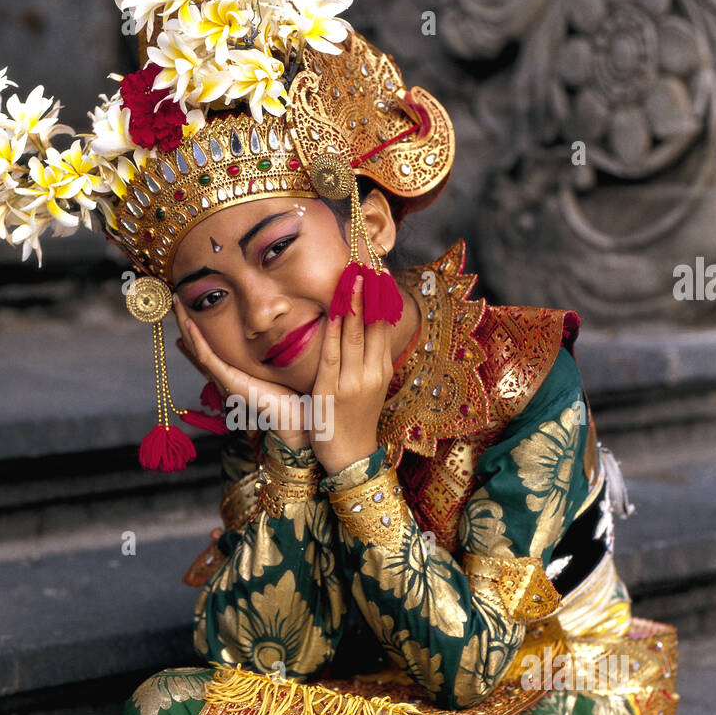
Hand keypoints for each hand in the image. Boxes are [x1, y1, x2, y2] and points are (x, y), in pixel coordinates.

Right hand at [172, 297, 309, 451]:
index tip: (185, 317)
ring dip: (185, 324)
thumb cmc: (291, 394)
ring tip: (176, 303)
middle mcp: (223, 377)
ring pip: (196, 347)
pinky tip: (189, 323)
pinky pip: (207, 357)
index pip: (207, 350)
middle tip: (175, 302)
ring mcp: (223, 379)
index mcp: (232, 374)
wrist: (294, 417)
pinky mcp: (229, 381)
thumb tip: (277, 332)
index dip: (194, 333)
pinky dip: (197, 339)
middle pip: (196, 346)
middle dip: (185, 322)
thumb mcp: (276, 366)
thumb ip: (271, 352)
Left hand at [309, 276, 392, 474]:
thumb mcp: (369, 385)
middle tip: (365, 258)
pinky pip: (332, 355)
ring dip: (353, 302)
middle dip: (369, 289)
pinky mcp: (332, 391)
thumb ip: (368, 358)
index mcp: (382, 368)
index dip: (381, 294)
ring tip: (352, 274)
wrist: (351, 457)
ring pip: (354, 334)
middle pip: (373, 323)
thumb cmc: (356, 419)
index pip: (384, 323)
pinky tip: (331, 311)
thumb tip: (366, 328)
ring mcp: (354, 382)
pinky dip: (332, 331)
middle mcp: (372, 372)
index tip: (378, 267)